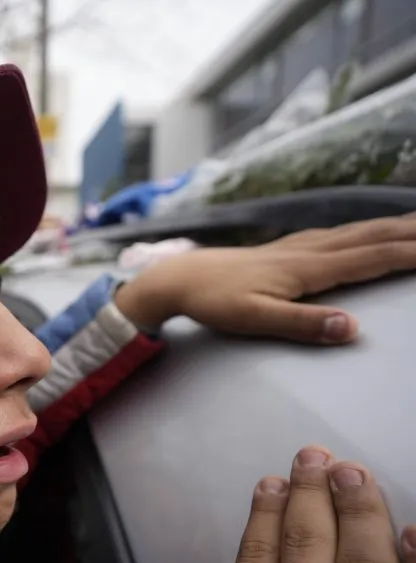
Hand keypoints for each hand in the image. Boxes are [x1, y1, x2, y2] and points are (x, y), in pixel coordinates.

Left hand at [114, 213, 415, 341]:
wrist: (178, 277)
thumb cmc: (214, 300)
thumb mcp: (255, 319)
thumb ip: (303, 324)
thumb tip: (352, 328)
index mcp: (308, 268)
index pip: (373, 257)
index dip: (412, 254)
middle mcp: (309, 250)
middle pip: (373, 236)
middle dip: (413, 232)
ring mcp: (297, 246)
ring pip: (357, 231)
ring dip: (394, 226)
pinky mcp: (286, 249)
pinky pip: (339, 233)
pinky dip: (365, 229)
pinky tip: (366, 230)